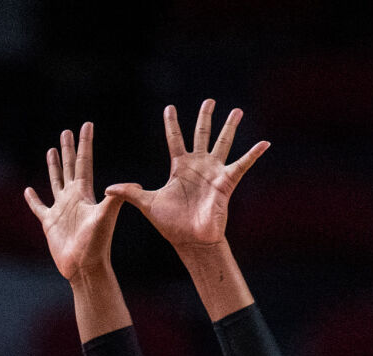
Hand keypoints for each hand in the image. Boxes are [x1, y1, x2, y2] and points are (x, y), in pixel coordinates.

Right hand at [24, 122, 121, 283]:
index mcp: (85, 192)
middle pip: (70, 167)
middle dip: (69, 148)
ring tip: (51, 151)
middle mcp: (73, 197)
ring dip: (54, 166)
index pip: (84, 162)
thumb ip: (116, 198)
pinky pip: (39, 207)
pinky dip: (33, 199)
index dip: (85, 143)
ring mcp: (61, 209)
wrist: (85, 266)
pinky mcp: (50, 223)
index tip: (87, 124)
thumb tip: (134, 183)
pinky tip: (28, 190)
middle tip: (66, 131)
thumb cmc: (97, 243)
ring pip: (56, 181)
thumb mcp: (106, 216)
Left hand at [106, 100, 267, 252]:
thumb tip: (107, 189)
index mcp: (179, 167)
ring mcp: (214, 171)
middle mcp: (198, 165)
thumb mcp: (147, 204)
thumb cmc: (170, 224)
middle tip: (209, 100)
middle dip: (205, 117)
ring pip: (223, 143)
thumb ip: (130, 193)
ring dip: (230, 127)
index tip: (169, 107)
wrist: (190, 239)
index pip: (175, 139)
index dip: (172, 124)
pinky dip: (253, 154)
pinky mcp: (226, 181)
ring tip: (236, 110)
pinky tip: (264, 143)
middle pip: (202, 134)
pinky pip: (243, 164)